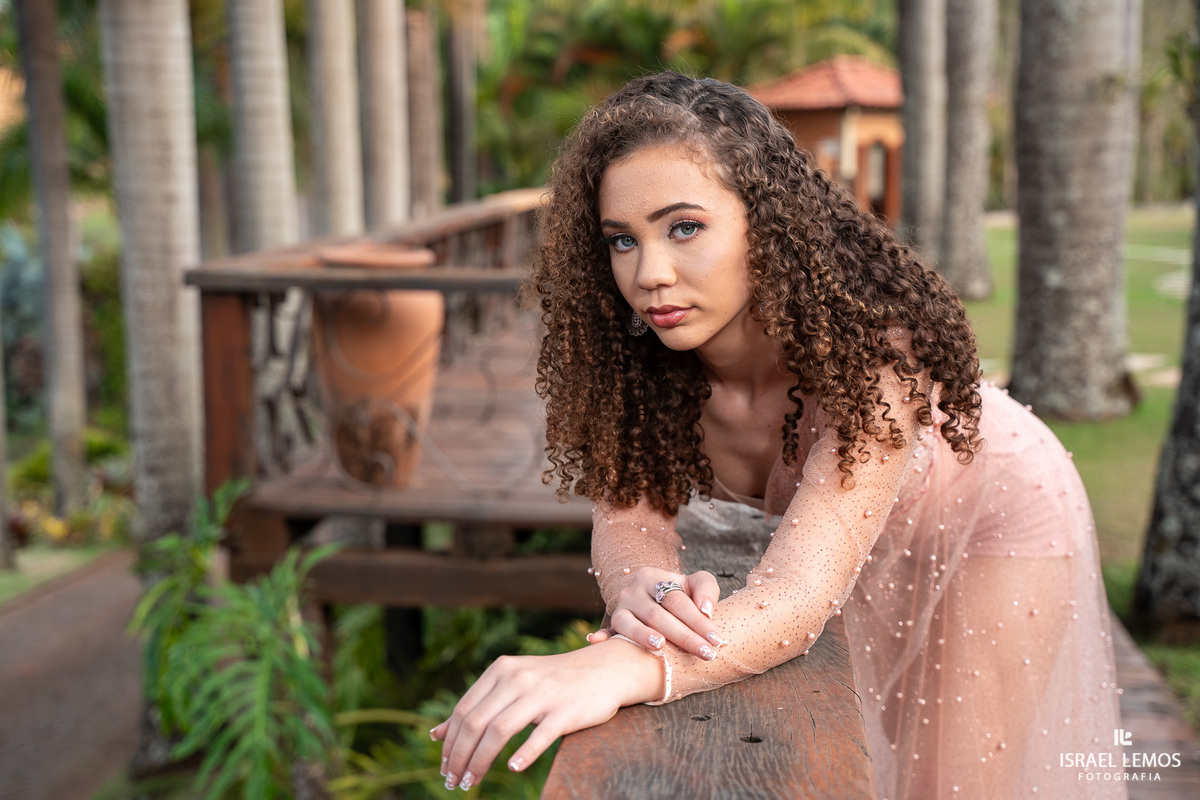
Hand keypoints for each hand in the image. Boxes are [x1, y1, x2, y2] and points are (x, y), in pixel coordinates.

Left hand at [429, 638, 663, 790]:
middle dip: (459, 756)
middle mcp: (519, 678)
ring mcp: (543, 693)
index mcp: (502, 670)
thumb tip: (436, 735)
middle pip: (477, 722)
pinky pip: (539, 735)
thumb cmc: (554, 682)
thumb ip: (477, 706)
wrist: (605, 669)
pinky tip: (512, 768)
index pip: (465, 710)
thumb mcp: (512, 684)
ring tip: (470, 782)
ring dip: (480, 761)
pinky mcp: (566, 711)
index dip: (450, 742)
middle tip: (453, 782)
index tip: (445, 768)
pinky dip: (523, 753)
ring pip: (500, 730)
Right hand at [587, 568, 723, 658]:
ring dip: (643, 635)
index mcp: (654, 577)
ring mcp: (620, 608)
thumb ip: (706, 589)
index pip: (677, 600)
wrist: (653, 595)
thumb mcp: (694, 582)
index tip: (717, 640)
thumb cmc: (680, 593)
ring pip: (629, 623)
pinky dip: (602, 637)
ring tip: (661, 646)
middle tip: (706, 654)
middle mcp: (633, 591)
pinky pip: (607, 631)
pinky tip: (596, 641)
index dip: (699, 621)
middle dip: (684, 636)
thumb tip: (706, 610)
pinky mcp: (612, 624)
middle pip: (658, 615)